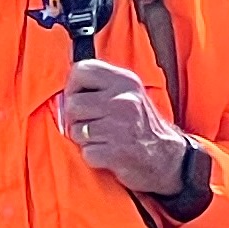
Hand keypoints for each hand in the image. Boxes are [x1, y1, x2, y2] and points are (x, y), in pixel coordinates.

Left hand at [62, 57, 189, 195]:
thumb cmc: (141, 126)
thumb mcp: (128, 94)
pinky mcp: (118, 151)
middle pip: (73, 104)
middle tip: (92, 126)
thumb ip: (99, 87)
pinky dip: (94, 157)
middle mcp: (124, 99)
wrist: (167, 157)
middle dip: (76, 119)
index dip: (72, 87)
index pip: (81, 70)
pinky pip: (87, 153)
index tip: (80, 99)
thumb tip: (62, 96)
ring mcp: (121, 126)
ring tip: (103, 140)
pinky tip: (109, 154)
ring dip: (84, 140)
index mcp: (124, 80)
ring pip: (76, 130)